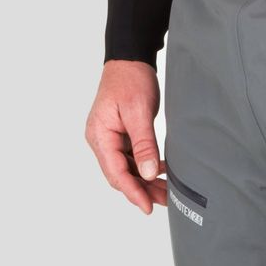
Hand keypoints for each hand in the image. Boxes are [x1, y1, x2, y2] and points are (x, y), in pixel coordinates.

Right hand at [86, 59, 167, 213]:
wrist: (130, 59)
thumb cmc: (130, 80)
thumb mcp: (138, 112)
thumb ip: (143, 144)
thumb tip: (147, 173)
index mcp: (100, 135)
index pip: (115, 172)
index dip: (132, 191)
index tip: (148, 206)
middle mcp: (100, 139)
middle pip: (119, 174)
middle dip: (141, 190)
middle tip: (163, 202)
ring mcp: (109, 138)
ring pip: (126, 168)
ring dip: (144, 181)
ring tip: (165, 192)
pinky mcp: (119, 136)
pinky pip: (130, 158)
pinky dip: (145, 167)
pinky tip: (161, 172)